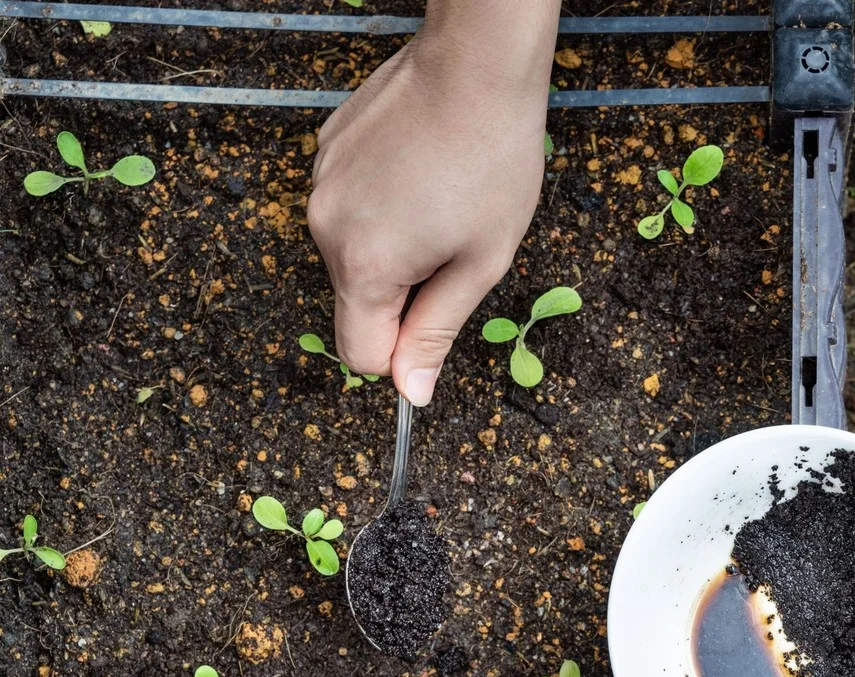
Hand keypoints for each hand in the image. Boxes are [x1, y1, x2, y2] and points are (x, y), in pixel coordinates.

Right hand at [306, 3, 558, 404]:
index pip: (359, 354)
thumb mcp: (479, 263)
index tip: (434, 318)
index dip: (400, 350)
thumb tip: (410, 391)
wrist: (475, 64)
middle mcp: (325, 227)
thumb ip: (437, 331)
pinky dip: (379, 201)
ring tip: (437, 198)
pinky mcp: (325, 149)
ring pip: (352, 250)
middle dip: (402, 290)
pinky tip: (416, 168)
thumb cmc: (492, 163)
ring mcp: (319, 183)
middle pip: (355, 299)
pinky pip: (348, 203)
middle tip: (451, 243)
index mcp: (365, 266)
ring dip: (391, 243)